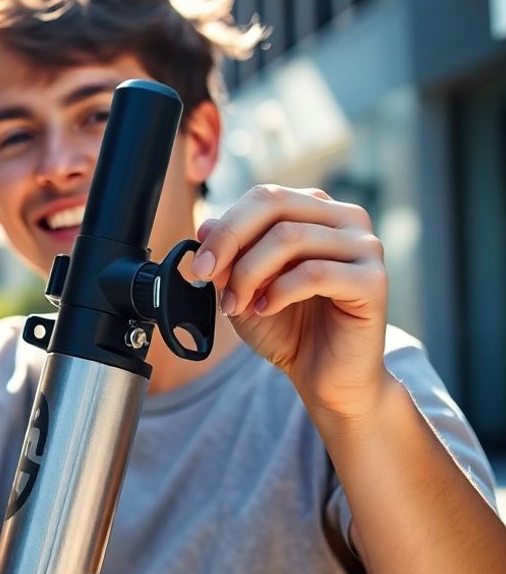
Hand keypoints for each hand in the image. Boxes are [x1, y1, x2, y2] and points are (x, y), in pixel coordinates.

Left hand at [191, 185, 390, 419]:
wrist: (326, 377)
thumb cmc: (288, 329)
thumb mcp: (244, 288)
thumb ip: (228, 258)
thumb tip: (205, 227)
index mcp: (316, 211)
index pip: (264, 196)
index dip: (224, 226)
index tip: (199, 263)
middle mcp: (345, 219)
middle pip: (275, 205)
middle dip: (230, 240)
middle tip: (206, 275)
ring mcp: (364, 247)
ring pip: (289, 237)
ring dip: (249, 273)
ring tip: (237, 304)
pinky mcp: (373, 280)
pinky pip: (315, 273)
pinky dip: (279, 291)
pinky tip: (266, 309)